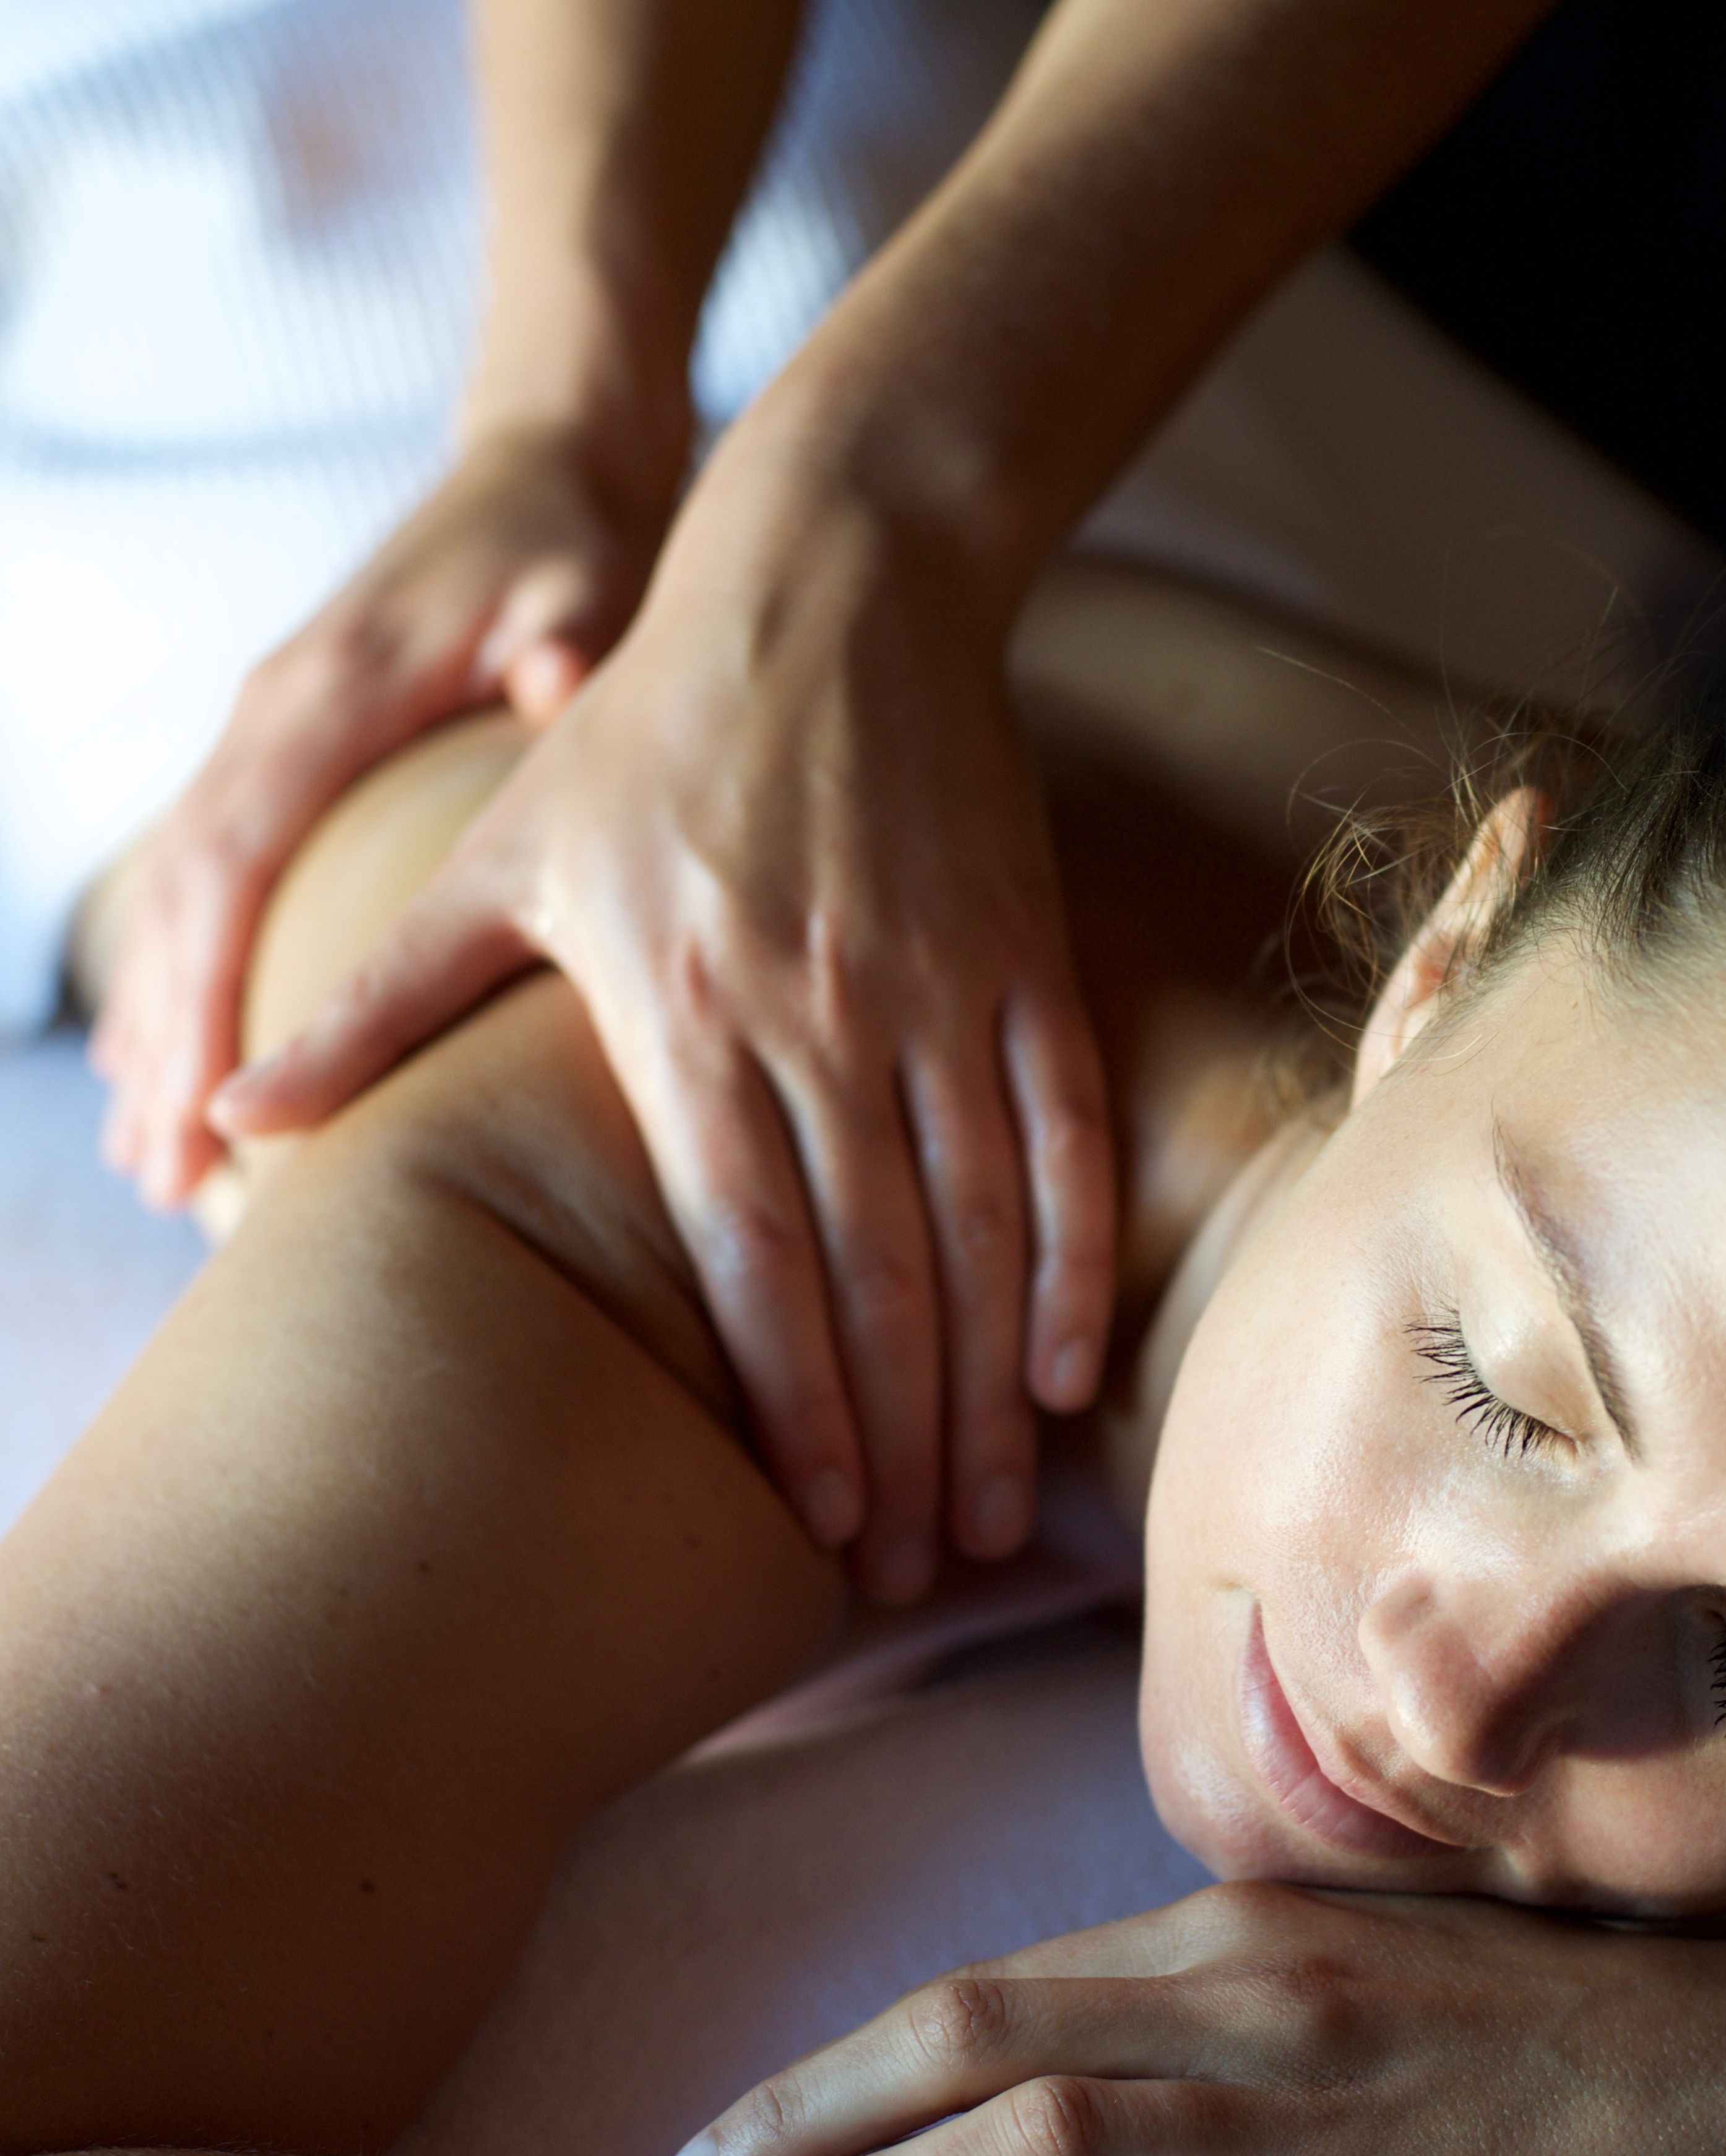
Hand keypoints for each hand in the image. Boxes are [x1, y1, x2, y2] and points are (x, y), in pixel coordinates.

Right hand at [92, 423, 671, 1205]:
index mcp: (327, 694)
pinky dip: (196, 984)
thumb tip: (560, 683)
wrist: (546, 464)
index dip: (208, 990)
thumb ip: (565, 650)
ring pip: (185, 905)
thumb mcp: (581, 589)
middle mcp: (271, 718)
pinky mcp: (291, 758)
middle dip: (171, 1045)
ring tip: (163, 1171)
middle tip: (170, 1183)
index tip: (205, 1112)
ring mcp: (269, 737)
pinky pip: (218, 888)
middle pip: (187, 905)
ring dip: (167, 1033)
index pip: (236, 860)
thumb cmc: (574, 543)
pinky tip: (196, 1080)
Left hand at [208, 465, 1116, 1595]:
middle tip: (910, 1565)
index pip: (748, 1252)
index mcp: (686, 1016)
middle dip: (896, 1437)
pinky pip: (1063, 1133)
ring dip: (989, 1381)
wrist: (828, 591)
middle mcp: (821, 1021)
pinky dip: (1076, 1251)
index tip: (815, 1522)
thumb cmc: (650, 734)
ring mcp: (935, 992)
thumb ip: (378, 1007)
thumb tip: (220, 1131)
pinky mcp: (1022, 959)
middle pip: (873, 1272)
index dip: (791, 1400)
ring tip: (993, 1510)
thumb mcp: (498, 858)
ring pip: (978, 1225)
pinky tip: (1073, 1362)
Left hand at [640, 1881, 1725, 2155]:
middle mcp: (1253, 2007)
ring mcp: (1309, 2131)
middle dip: (803, 2116)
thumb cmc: (1551, 2022)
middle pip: (971, 2039)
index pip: (985, 1987)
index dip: (839, 2059)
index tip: (727, 2122)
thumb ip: (1223, 1986)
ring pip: (1036, 2144)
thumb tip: (1076, 2040)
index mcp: (1243, 1932)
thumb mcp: (1365, 1960)